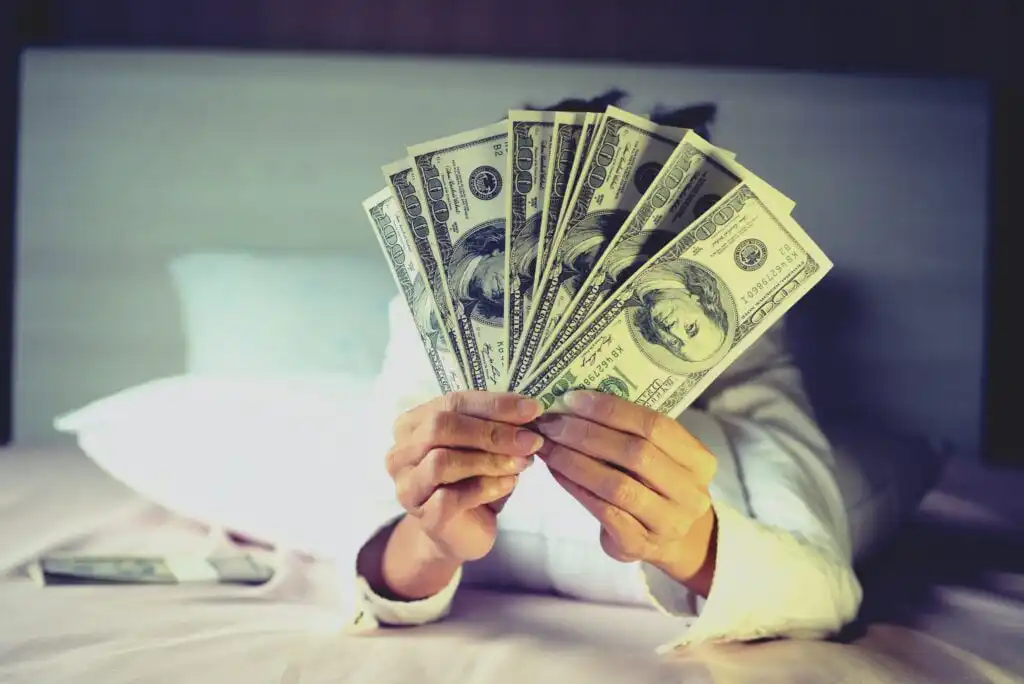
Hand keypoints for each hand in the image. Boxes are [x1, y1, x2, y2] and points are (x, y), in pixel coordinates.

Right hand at [385, 391, 543, 562]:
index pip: (452, 402)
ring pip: (442, 462)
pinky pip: (451, 497)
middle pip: (442, 427)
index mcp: (413, 424)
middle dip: (492, 432)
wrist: (461, 532)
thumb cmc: (471, 480)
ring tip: (521, 463)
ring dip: (489, 460)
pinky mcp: (423, 516)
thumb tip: (529, 410)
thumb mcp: (484, 445)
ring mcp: (408, 486)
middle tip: (530, 439)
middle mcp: (401, 452)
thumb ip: (497, 425)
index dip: (494, 404)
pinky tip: (508, 485)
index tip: (532, 409)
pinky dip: (486, 487)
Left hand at [534, 390, 718, 590]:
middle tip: (553, 423)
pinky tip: (556, 471)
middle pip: (635, 453)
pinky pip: (602, 511)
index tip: (573, 399)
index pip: (655, 425)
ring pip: (616, 485)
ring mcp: (667, 523)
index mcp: (699, 461)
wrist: (673, 541)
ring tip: (549, 445)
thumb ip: (633, 433)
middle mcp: (690, 493)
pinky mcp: (639, 545)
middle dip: (587, 434)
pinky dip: (575, 487)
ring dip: (575, 461)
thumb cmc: (658, 486)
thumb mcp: (661, 458)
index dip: (611, 409)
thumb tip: (577, 402)